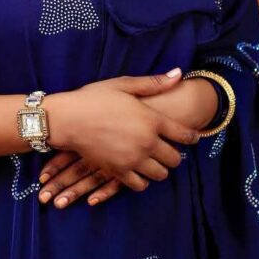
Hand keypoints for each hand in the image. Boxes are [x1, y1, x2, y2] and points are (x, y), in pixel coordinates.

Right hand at [43, 69, 197, 198]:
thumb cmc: (93, 98)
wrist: (67, 119)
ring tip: (153, 161)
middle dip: (174, 155)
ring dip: (160, 169)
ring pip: (160, 175)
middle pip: (175, 159)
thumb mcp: (123, 85)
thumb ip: (153, 83)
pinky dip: (142, 180)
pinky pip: (140, 185)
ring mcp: (133, 159)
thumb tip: (179, 74)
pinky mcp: (118, 171)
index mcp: (151, 119)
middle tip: (168, 149)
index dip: (191, 137)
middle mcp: (146, 142)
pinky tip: (137, 171)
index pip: (184, 134)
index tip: (191, 137)